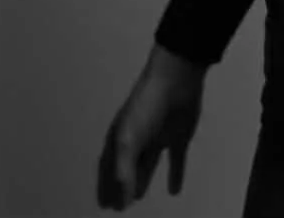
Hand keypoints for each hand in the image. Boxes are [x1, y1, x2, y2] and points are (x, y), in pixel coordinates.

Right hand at [95, 46, 205, 210]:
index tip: (104, 206)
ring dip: (142, 180)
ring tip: (137, 197)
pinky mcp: (179, 137)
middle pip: (127, 168)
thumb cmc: (146, 106)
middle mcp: (138, 139)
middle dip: (121, 186)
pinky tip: (175, 190)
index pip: (109, 168)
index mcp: (120, 138)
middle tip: (119, 206)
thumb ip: (124, 172)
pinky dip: (175, 175)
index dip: (105, 187)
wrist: (177, 78)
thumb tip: (123, 202)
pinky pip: (176, 161)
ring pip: (147, 165)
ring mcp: (158, 137)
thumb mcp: (129, 141)